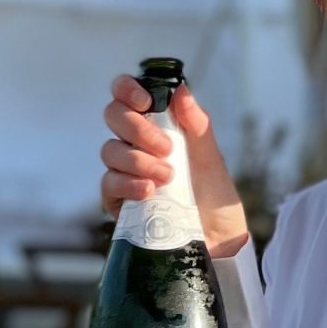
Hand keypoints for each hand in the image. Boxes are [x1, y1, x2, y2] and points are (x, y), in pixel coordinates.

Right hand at [99, 74, 248, 258]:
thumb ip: (197, 125)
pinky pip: (108, 184)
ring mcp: (123, 172)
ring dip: (137, 160)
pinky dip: (128, 184)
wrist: (218, 238)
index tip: (145, 101)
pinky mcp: (118, 202)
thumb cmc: (214, 196)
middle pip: (113, 117)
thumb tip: (182, 91)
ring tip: (167, 177)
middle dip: (137, 128)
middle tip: (166, 148)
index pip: (126, 95)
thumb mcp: (211, 158)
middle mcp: (134, 145)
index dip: (127, 89)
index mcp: (155, 126)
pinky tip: (149, 191)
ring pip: (110, 151)